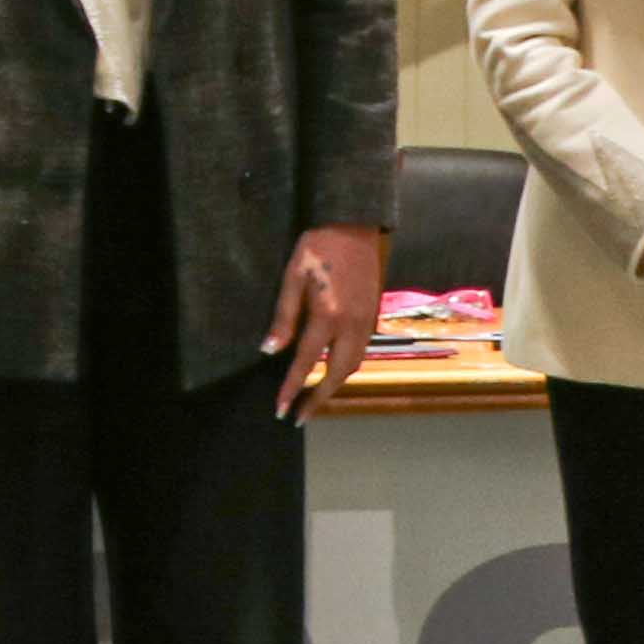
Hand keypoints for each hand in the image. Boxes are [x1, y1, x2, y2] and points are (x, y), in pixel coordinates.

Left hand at [268, 222, 385, 418]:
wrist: (354, 226)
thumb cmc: (317, 248)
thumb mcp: (293, 277)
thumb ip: (284, 316)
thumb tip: (269, 350)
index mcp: (328, 314)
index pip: (307, 362)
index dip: (292, 388)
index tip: (280, 409)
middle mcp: (353, 324)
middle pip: (337, 374)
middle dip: (318, 399)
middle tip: (299, 417)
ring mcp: (367, 321)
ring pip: (353, 365)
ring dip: (333, 386)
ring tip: (312, 400)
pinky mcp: (373, 316)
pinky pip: (360, 352)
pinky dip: (345, 369)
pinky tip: (331, 373)